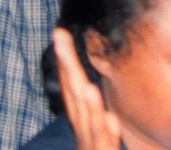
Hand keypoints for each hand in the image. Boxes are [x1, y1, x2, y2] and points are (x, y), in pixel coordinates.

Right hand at [53, 28, 121, 149]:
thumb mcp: (103, 142)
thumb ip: (104, 128)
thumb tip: (109, 111)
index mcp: (83, 125)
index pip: (72, 88)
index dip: (66, 62)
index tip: (60, 32)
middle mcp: (84, 134)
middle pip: (74, 97)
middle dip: (67, 67)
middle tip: (60, 37)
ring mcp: (92, 147)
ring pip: (88, 122)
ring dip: (86, 99)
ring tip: (86, 77)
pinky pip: (105, 145)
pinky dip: (107, 132)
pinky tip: (110, 117)